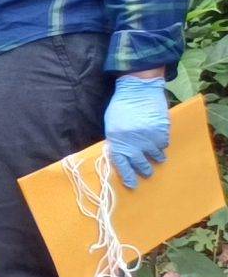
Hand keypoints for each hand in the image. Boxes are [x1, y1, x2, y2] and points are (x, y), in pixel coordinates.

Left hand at [104, 74, 172, 188]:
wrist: (138, 90)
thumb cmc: (121, 107)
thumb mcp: (112, 125)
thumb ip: (117, 140)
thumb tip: (121, 155)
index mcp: (117, 141)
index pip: (121, 164)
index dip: (127, 177)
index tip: (132, 185)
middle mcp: (133, 142)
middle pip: (140, 164)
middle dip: (144, 170)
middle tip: (147, 172)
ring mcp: (149, 138)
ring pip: (155, 155)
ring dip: (156, 157)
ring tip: (156, 157)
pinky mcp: (161, 132)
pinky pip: (164, 144)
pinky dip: (162, 143)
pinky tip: (159, 139)